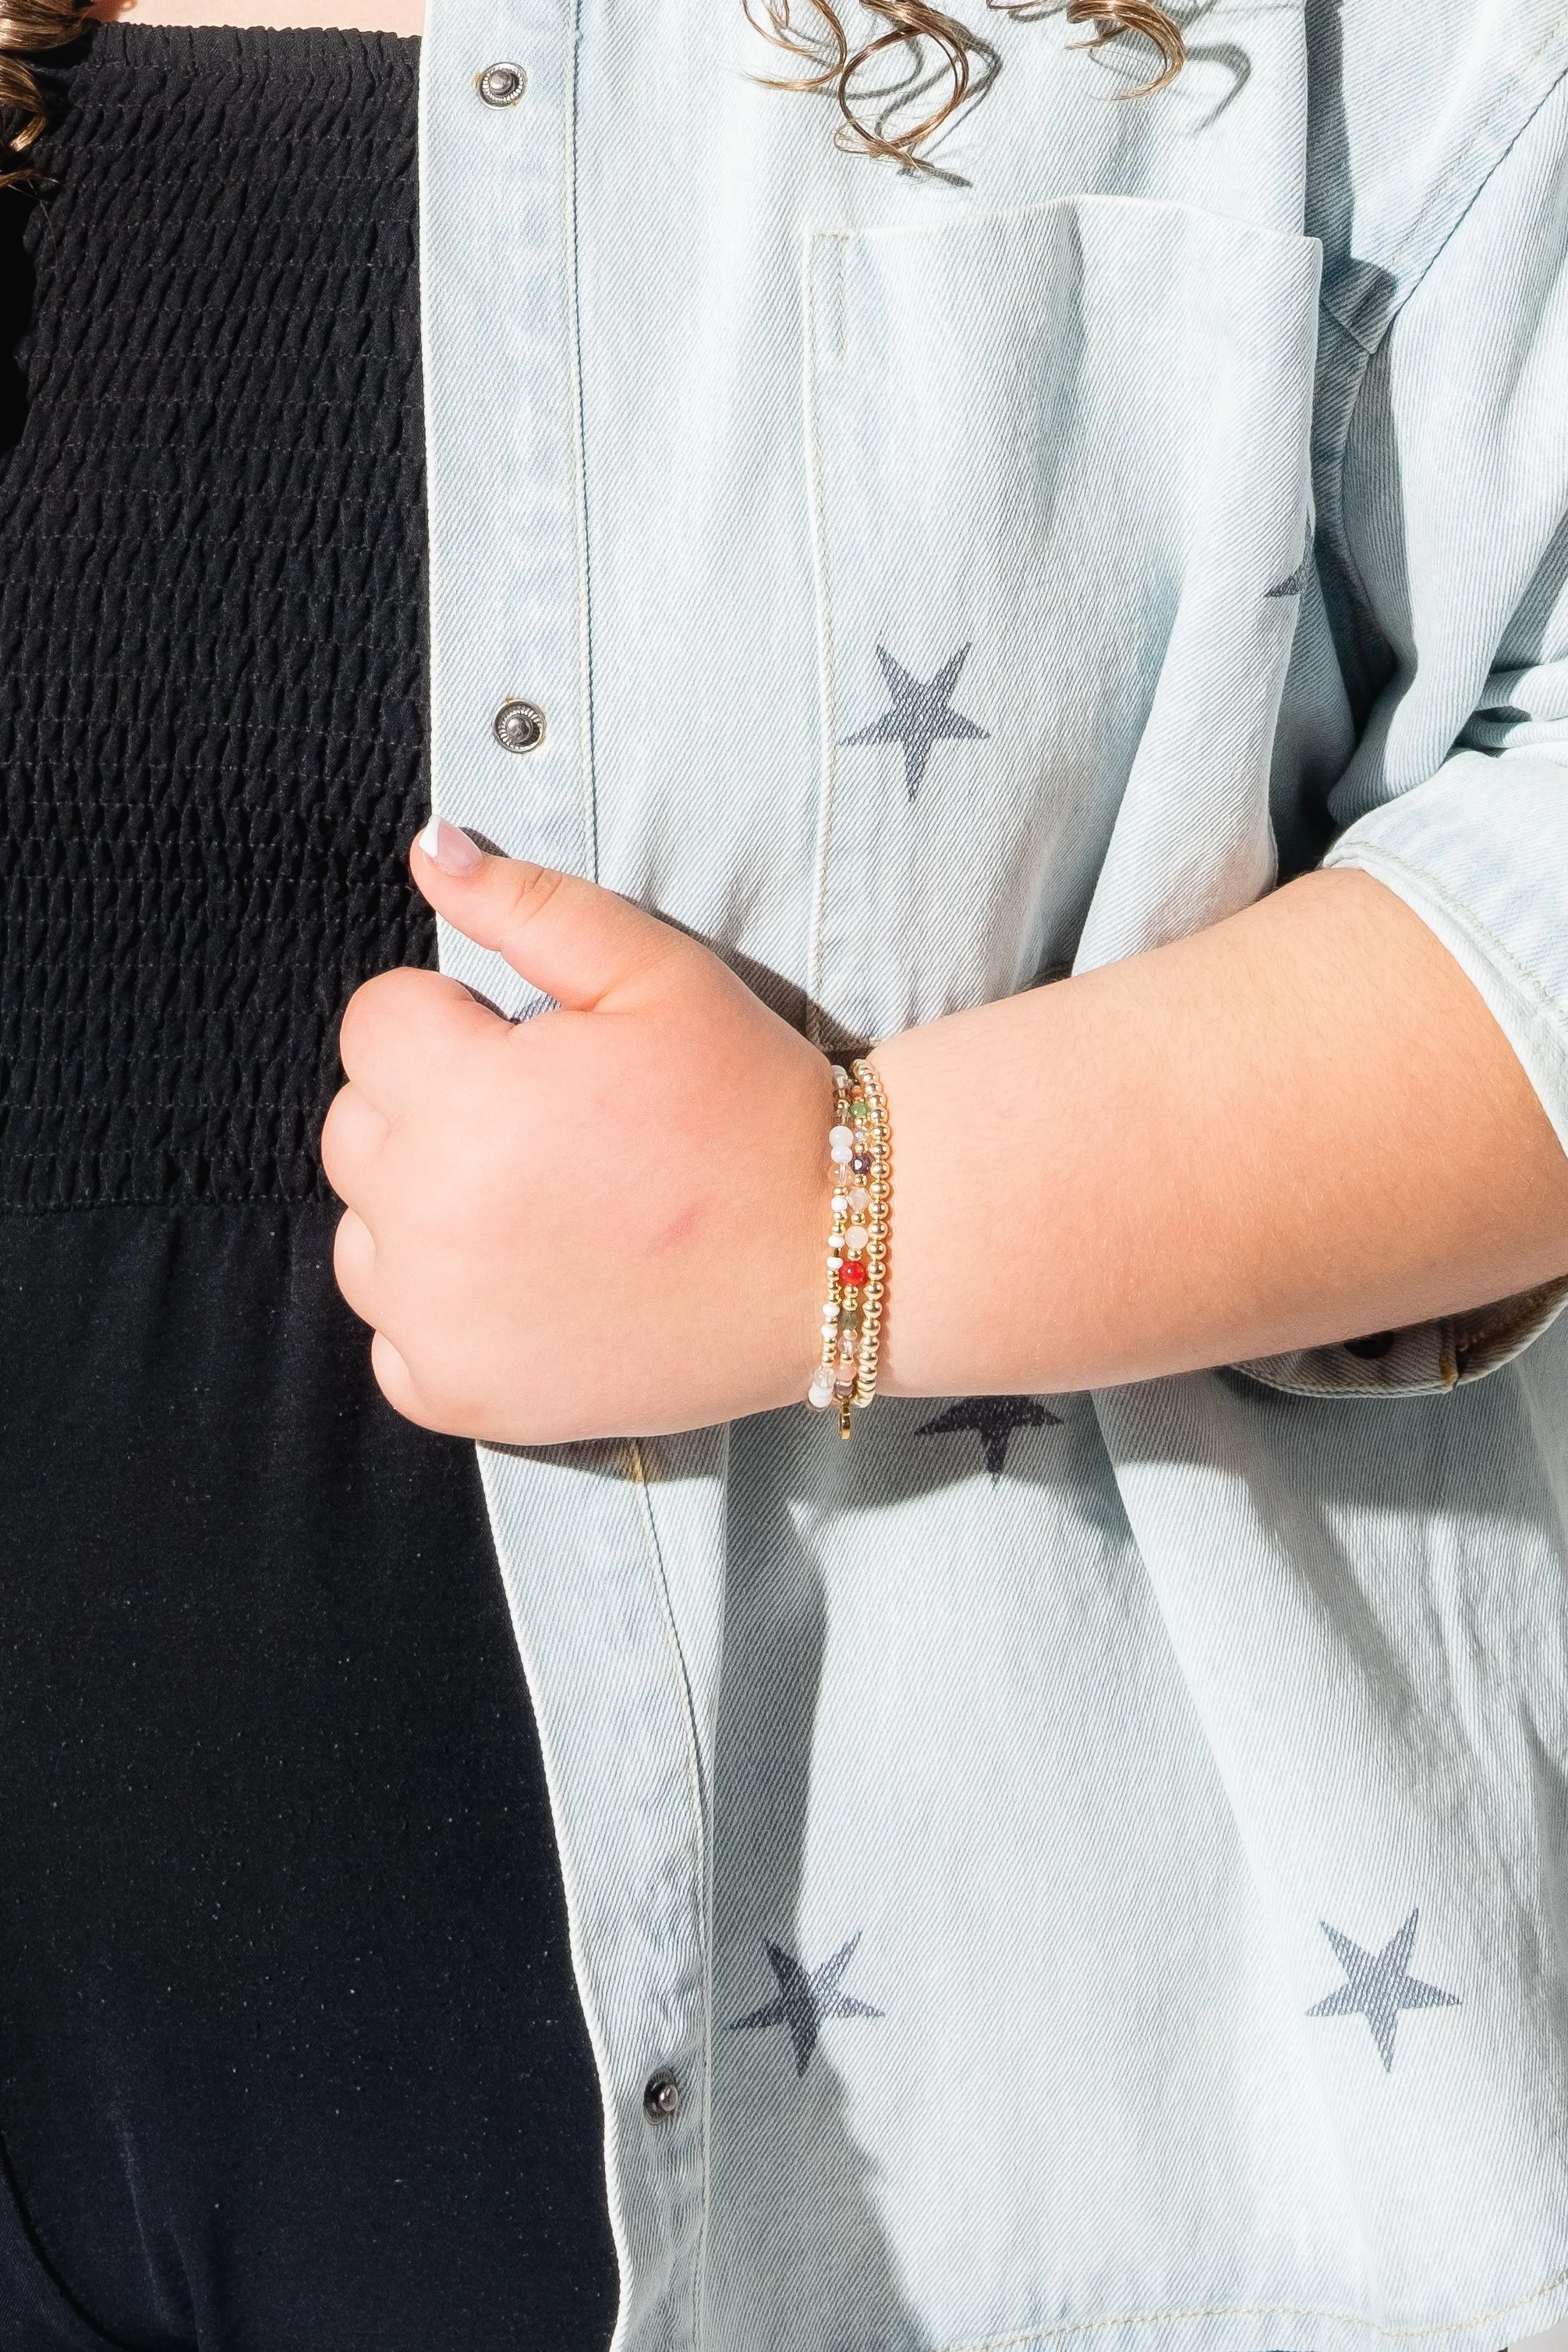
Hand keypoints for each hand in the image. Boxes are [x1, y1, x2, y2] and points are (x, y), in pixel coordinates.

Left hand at [322, 821, 831, 1442]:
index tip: (536, 1050)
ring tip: (541, 1208)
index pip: (377, 1022)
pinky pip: (393, 1336)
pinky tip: (533, 1285)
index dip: (459, 1021)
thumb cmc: (750, 1105)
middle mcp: (429, 1216)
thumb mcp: (658, 974)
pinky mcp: (460, 1394)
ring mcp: (436, 1319)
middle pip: (357, 1126)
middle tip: (551, 1130)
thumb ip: (529, 905)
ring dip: (425, 1211)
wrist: (837, 1261)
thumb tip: (430, 849)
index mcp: (465, 1099)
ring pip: (364, 1233)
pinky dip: (443, 1314)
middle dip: (434, 1109)